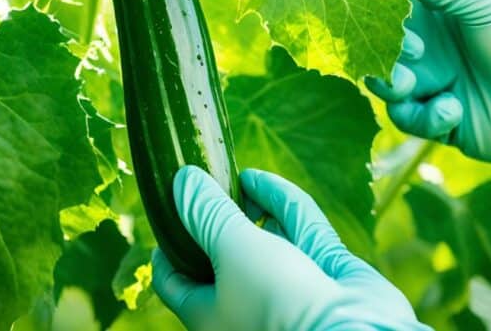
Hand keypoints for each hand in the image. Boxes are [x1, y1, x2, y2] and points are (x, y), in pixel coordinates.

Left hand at [152, 166, 428, 330]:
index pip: (174, 282)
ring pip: (264, 241)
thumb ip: (206, 213)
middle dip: (215, 219)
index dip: (167, 248)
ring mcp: (288, 291)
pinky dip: (281, 206)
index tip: (165, 211)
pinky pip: (299, 234)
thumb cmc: (276, 300)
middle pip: (221, 257)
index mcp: (209, 315)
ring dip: (249, 207)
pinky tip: (260, 179)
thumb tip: (182, 179)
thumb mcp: (231, 249)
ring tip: (235, 174)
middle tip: (204, 183)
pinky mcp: (325, 274)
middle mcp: (246, 306)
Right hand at [358, 0, 490, 226]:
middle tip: (406, 42)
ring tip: (415, 81)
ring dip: (391, 77)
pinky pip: (400, 112)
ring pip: (376, 70)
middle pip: (369, 16)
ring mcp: (424, 66)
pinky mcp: (428, 107)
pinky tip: (454, 107)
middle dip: (375, 31)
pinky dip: (423, 112)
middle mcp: (423, 21)